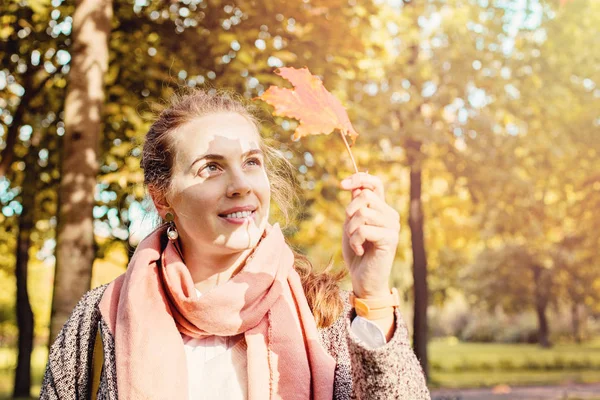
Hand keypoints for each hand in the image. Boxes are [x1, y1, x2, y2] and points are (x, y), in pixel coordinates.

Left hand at [340, 172, 400, 298]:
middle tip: (350, 230)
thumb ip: (355, 207)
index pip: (375, 183)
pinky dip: (355, 241)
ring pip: (362, 213)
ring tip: (356, 243)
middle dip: (349, 212)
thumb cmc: (357, 253)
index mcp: (382, 209)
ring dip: (351, 230)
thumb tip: (354, 187)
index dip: (359, 179)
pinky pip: (364, 230)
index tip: (342, 184)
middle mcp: (390, 215)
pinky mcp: (390, 239)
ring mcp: (392, 226)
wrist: (364, 280)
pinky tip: (360, 251)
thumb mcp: (351, 226)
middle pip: (365, 196)